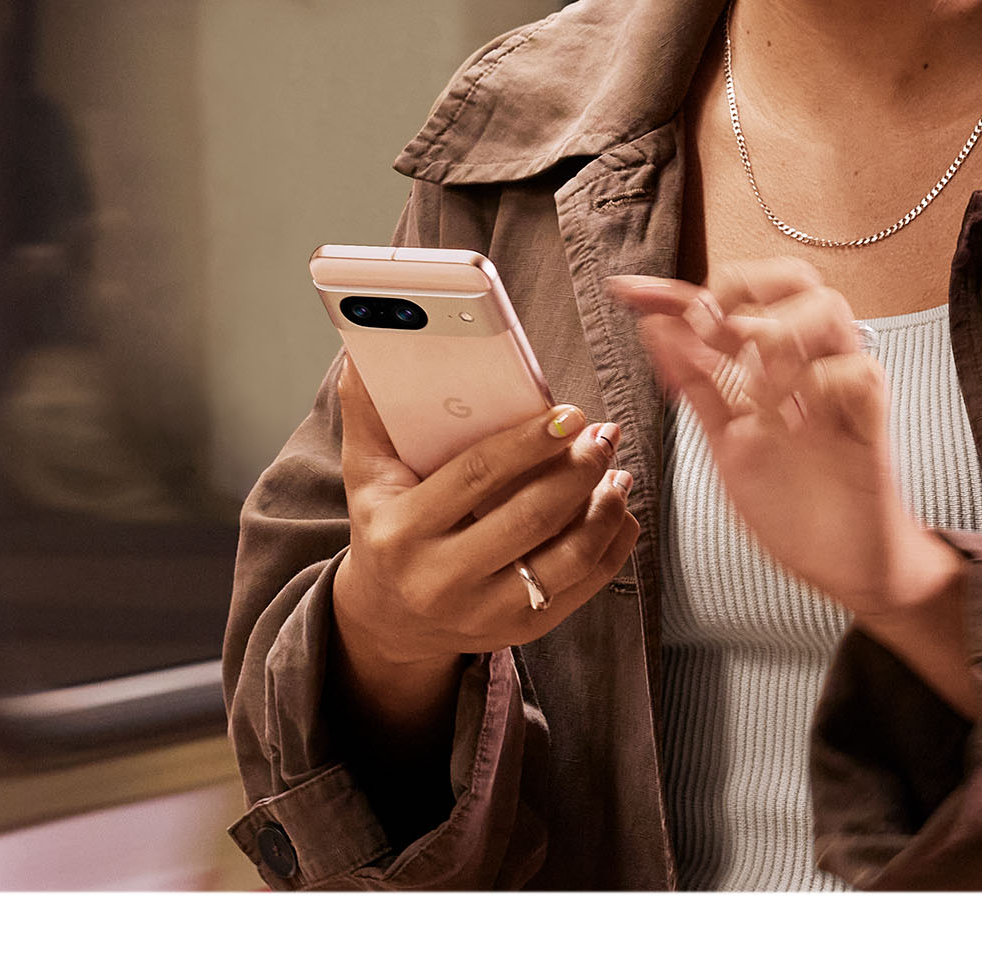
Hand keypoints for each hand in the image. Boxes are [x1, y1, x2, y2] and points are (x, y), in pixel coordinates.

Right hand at [328, 354, 639, 679]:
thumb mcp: (366, 473)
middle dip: (579, 470)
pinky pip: (584, 587)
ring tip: (617, 470)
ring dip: (605, 509)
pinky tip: (618, 509)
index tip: (569, 414)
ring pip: (567, 559)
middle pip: (530, 518)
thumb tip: (362, 350)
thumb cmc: (385, 527)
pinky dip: (612, 544)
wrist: (386, 619)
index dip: (529, 442)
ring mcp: (483, 613)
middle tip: (605, 434)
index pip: (477, 477)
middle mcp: (440, 579)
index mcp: (401, 531)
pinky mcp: (519, 631)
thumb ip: (368, 412)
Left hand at [607, 261, 958, 622]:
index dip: (674, 292)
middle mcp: (808, 365)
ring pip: (828, 308)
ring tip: (755, 385)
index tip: (627, 292)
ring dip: (779, 332)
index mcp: (771, 367)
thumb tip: (654, 328)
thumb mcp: (727, 443)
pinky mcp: (872, 420)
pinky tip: (795, 419)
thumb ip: (697, 386)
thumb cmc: (792, 505)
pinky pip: (859, 369)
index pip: (728, 304)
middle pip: (794, 278)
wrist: (842, 566)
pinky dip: (820, 380)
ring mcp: (841, 388)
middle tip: (714, 331)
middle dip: (746, 288)